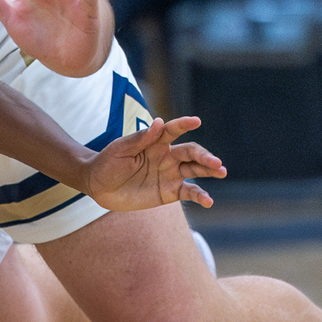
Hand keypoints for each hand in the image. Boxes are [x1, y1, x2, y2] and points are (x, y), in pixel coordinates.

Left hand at [84, 115, 225, 211]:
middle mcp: (167, 156)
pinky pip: (188, 192)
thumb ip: (140, 138)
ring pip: (195, 171)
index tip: (196, 120)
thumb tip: (159, 122)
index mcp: (155, 142)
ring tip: (221, 172)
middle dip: (205, 156)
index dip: (184, 125)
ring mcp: (170, 174)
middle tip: (216, 163)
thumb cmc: (107, 163)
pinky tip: (208, 201)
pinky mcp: (169, 192)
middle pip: (191, 153)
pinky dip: (200, 196)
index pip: (173, 131)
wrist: (99, 187)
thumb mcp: (120, 149)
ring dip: (209, 171)